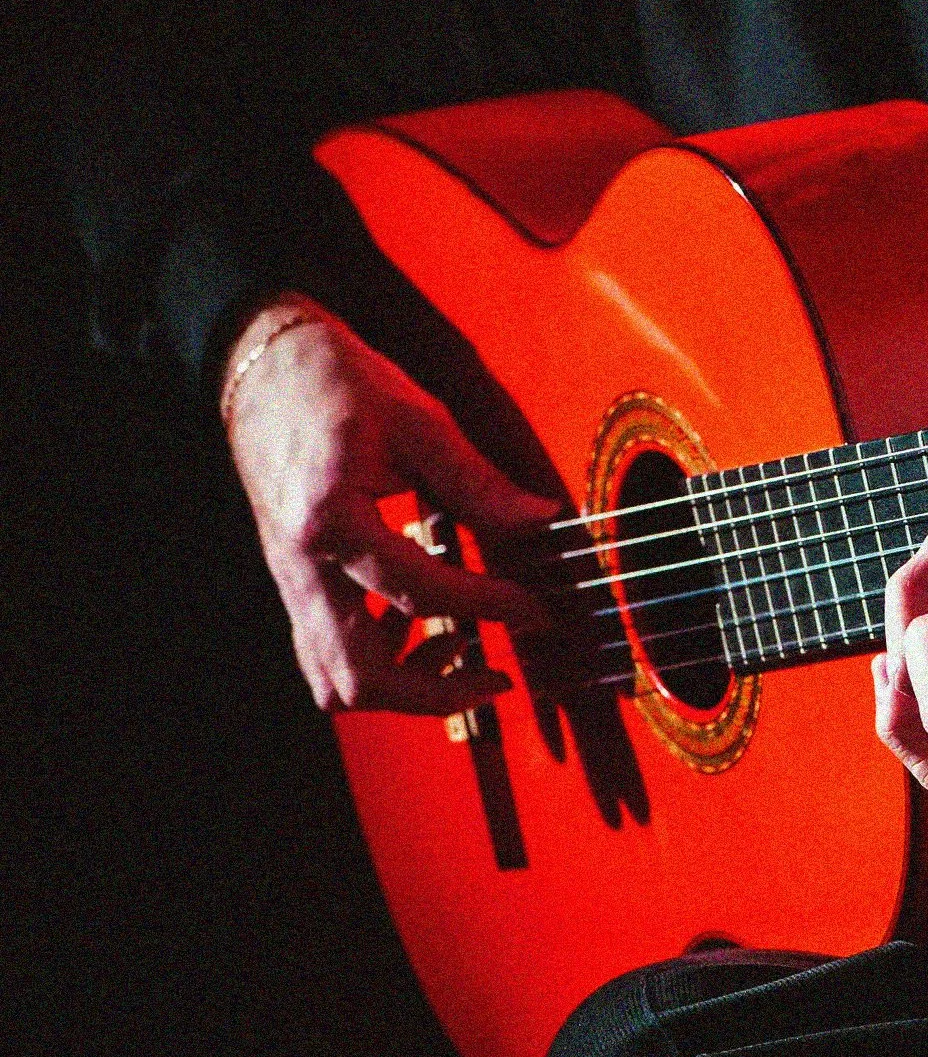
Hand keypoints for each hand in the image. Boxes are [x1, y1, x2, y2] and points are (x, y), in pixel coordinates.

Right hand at [221, 293, 559, 715]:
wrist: (260, 364)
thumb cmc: (333, 381)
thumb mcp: (418, 421)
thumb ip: (478, 481)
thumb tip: (539, 520)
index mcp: (330, 520)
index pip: (422, 594)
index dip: (491, 608)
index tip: (537, 610)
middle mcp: (300, 564)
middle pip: (358, 678)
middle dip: (436, 693)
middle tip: (495, 674)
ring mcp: (290, 580)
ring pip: (333, 681)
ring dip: (403, 686)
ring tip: (462, 648)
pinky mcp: (294, 582)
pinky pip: (326, 653)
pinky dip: (379, 659)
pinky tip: (422, 622)